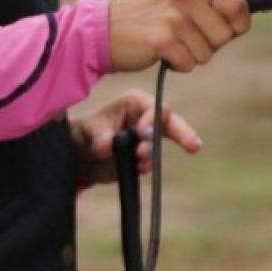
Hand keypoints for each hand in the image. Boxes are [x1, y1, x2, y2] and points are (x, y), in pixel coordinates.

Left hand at [71, 89, 203, 186]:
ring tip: (139, 157)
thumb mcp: (89, 130)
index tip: (143, 134)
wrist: (77, 153)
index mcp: (135, 103)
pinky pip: (149, 162)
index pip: (155, 109)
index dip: (152, 121)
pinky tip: (138, 167)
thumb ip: (100, 138)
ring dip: (151, 153)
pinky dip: (144, 166)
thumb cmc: (85, 131)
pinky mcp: (141, 158)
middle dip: (183, 134)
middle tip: (194, 147)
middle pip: (171, 123)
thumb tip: (106, 147)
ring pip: (160, 145)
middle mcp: (145, 119)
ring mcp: (146, 140)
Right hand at [107, 0, 250, 72]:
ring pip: (207, 53)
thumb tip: (241, 22)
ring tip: (170, 47)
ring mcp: (173, 18)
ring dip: (191, 57)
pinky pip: (189, 63)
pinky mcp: (162, 40)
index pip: (238, 5)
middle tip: (186, 42)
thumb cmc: (144, 20)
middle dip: (210, 46)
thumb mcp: (175, 1)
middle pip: (225, 35)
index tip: (227, 34)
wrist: (101, 31)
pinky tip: (162, 56)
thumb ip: (205, 7)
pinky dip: (178, 66)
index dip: (238, 25)